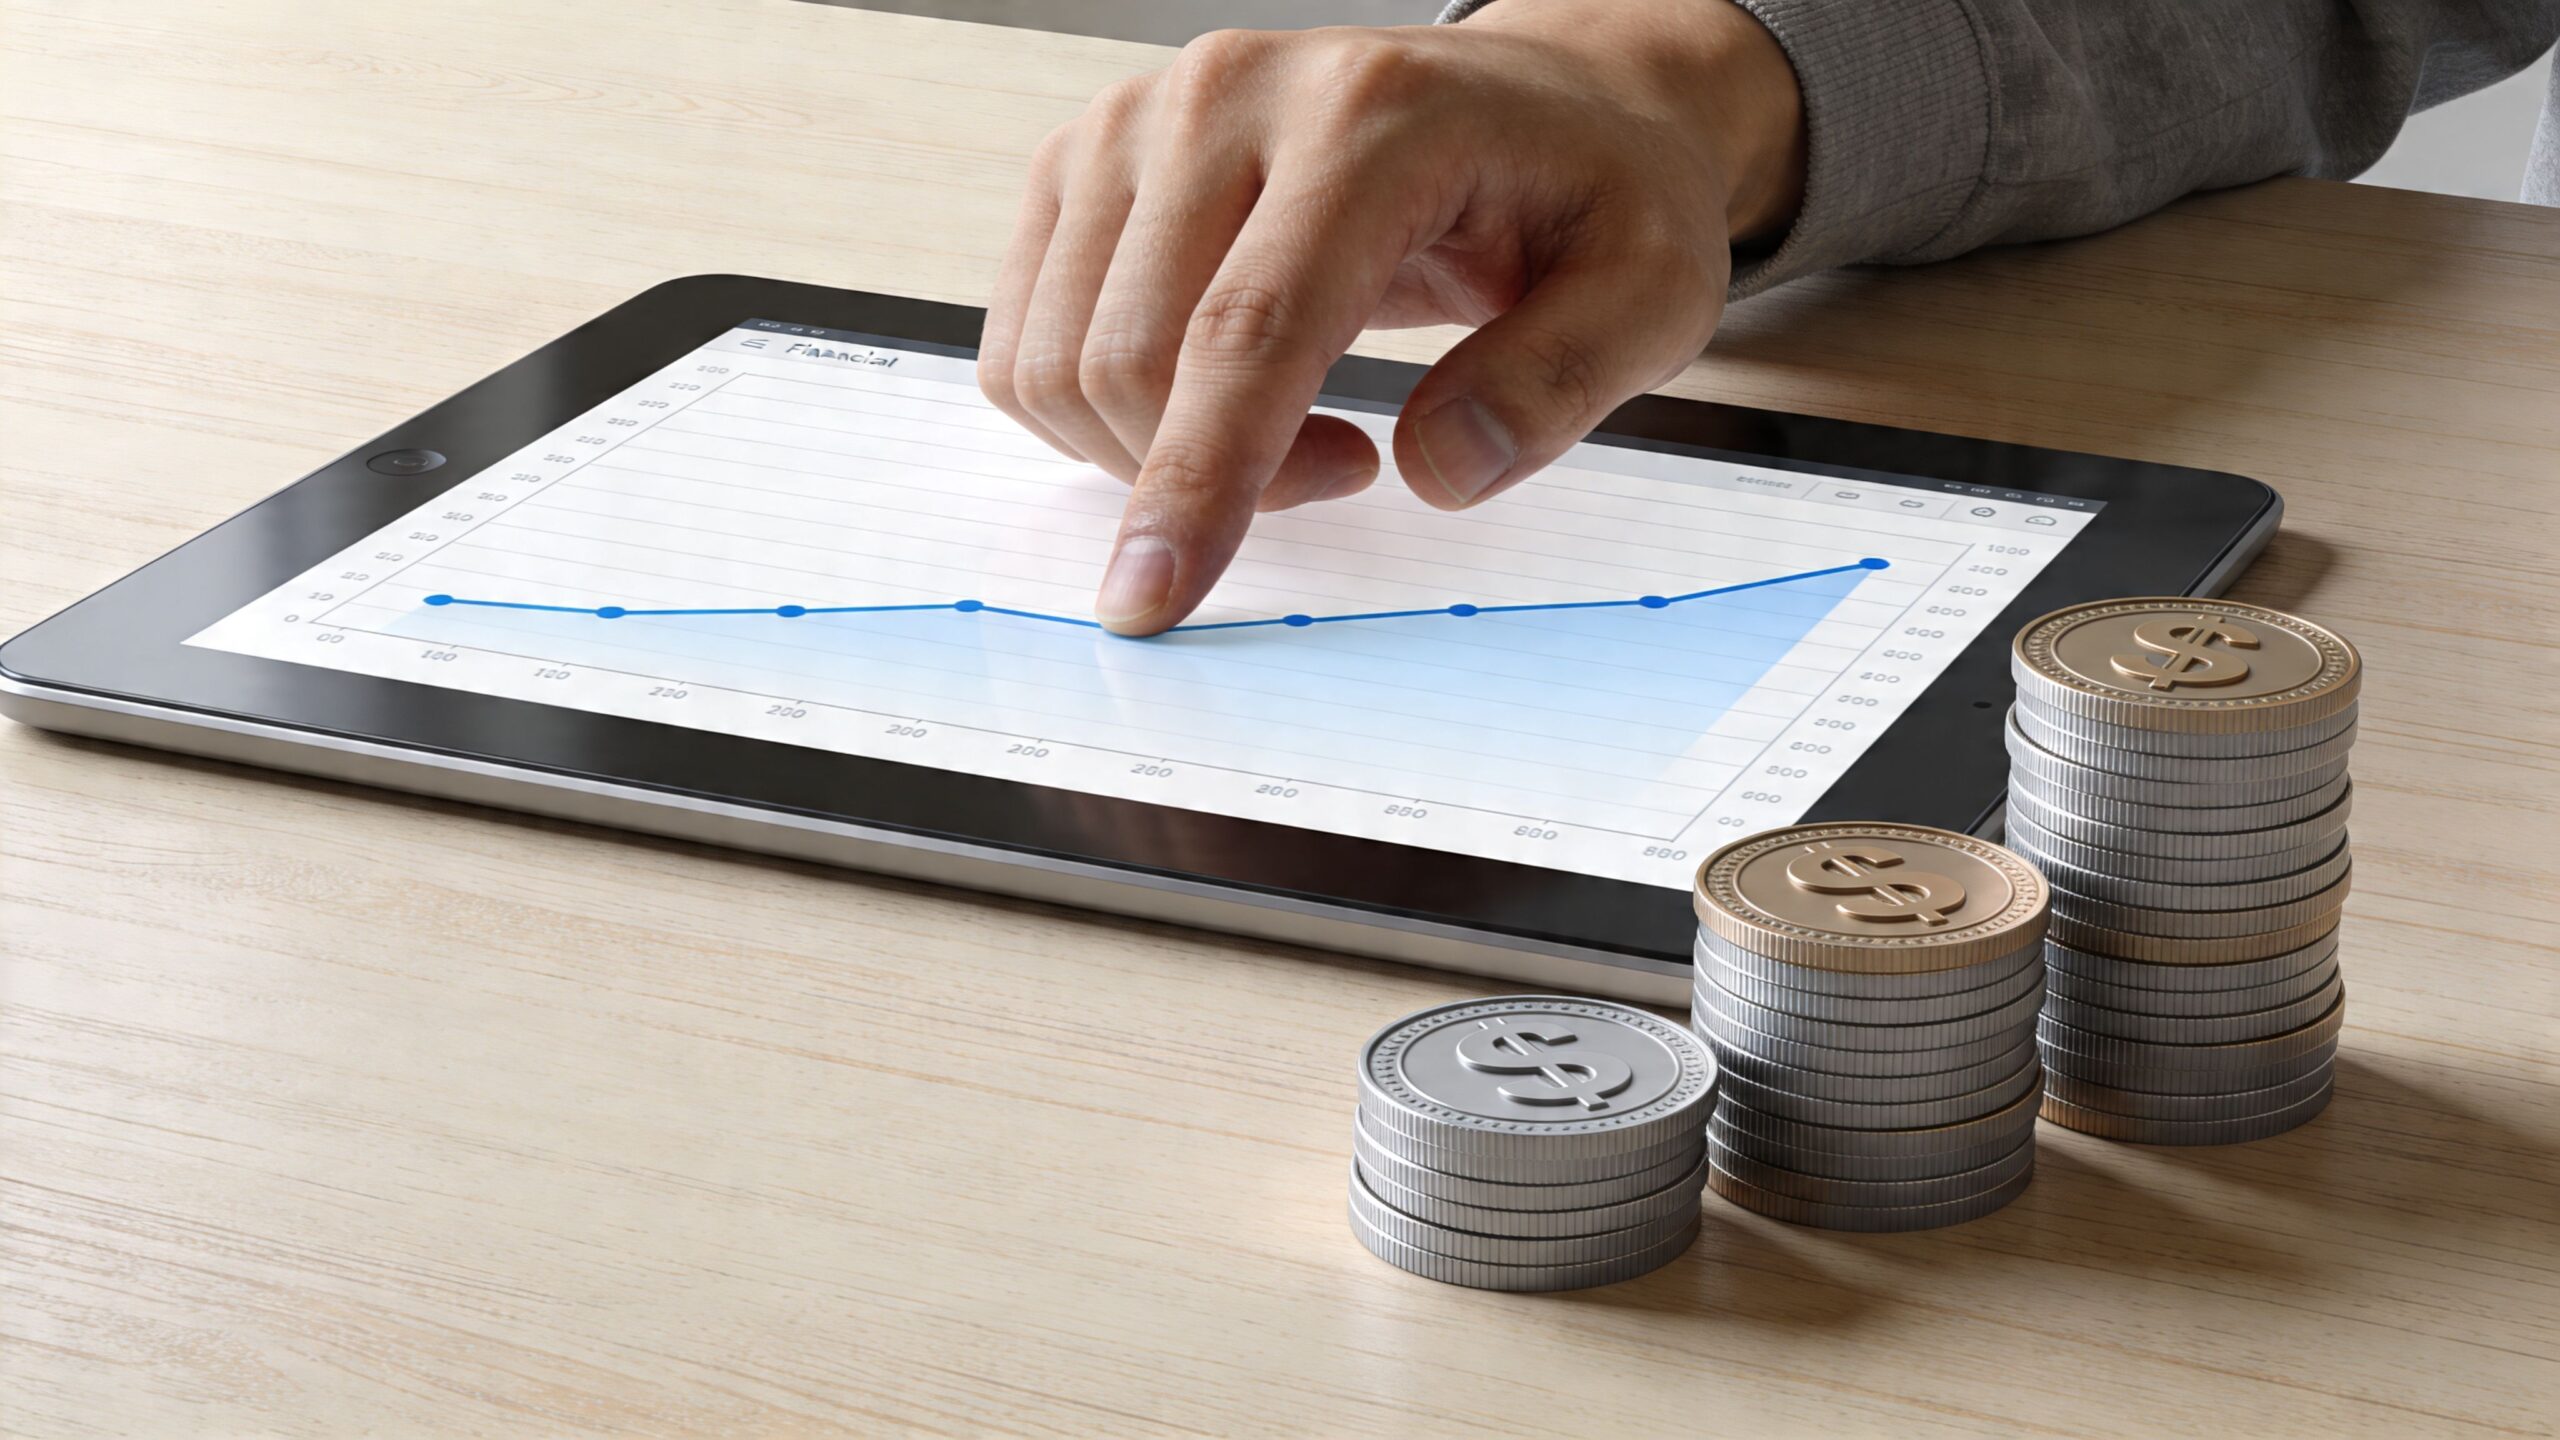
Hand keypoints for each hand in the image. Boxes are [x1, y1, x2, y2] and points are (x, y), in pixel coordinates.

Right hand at [978, 0, 1805, 633]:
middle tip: (1346, 469)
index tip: (1153, 601)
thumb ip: (1561, 381)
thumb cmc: (1587, 196)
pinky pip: (1029, 345)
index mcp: (1369, 117)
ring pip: (1058, 362)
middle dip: (1209, 479)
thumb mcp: (1651, 290)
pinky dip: (1104, 418)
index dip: (1198, 481)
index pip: (1248, 327)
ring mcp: (1135, 121)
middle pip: (1130, 358)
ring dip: (1155, 453)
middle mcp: (1226, 97)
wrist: (1538, 105)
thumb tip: (1441, 472)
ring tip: (1295, 426)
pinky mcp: (1083, 163)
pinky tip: (1217, 391)